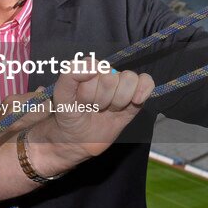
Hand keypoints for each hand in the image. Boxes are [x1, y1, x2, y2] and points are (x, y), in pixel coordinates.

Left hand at [33, 69, 153, 167]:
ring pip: (130, 80)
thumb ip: (70, 74)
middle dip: (101, 98)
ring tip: (106, 110)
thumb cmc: (68, 116)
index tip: (80, 101)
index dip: (89, 89)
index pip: (97, 69)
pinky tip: (136, 101)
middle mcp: (106, 73)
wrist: (76, 141)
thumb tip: (94, 66)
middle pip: (113, 78)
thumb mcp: (61, 95)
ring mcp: (121, 86)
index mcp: (89, 67)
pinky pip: (147, 83)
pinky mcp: (134, 100)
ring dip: (117, 101)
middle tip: (92, 108)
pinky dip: (144, 90)